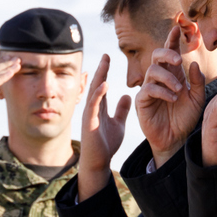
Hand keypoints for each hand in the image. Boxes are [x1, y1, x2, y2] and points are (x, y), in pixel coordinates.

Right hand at [79, 54, 131, 200]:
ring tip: (105, 63)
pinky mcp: (89, 123)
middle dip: (101, 69)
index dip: (105, 71)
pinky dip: (98, 94)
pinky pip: (93, 105)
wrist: (99, 162)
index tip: (109, 57)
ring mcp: (89, 114)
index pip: (102, 85)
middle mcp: (93, 108)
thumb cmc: (106, 144)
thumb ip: (121, 110)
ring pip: (93, 92)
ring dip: (99, 77)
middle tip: (106, 54)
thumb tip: (126, 95)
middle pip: (96, 84)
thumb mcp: (118, 124)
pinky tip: (105, 84)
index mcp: (99, 107)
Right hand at [135, 25, 205, 167]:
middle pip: (156, 55)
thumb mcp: (198, 99)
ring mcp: (149, 88)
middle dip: (167, 53)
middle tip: (179, 61)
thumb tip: (193, 64)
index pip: (170, 52)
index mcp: (173, 74)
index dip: (172, 40)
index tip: (177, 28)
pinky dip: (162, 91)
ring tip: (179, 90)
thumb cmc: (186, 118)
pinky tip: (173, 98)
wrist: (177, 139)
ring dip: (167, 78)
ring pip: (152, 71)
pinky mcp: (142, 101)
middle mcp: (159, 78)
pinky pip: (148, 89)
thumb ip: (198, 81)